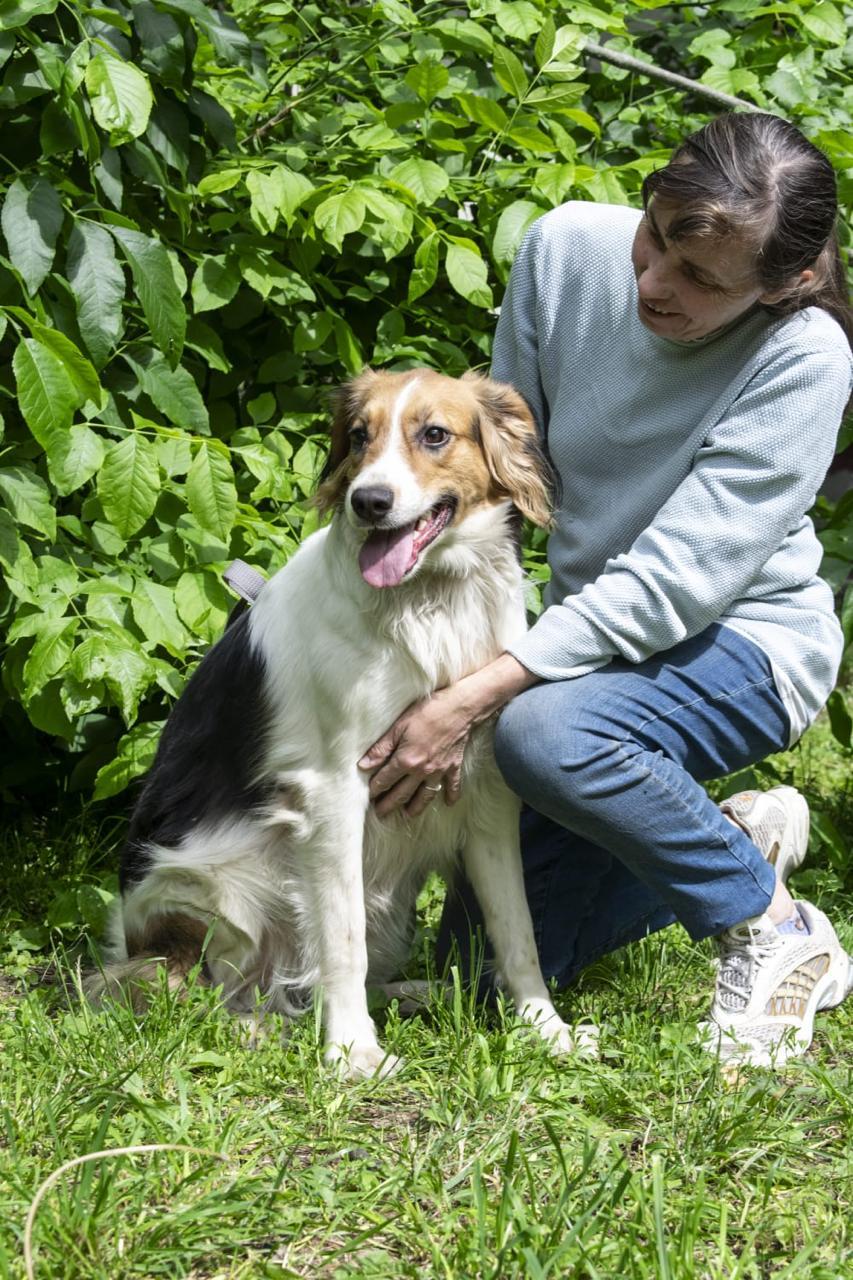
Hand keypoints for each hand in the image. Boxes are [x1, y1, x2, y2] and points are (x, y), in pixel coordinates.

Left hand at [358, 654, 537, 818]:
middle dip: (389, 805)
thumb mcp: (399, 726)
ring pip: (425, 796)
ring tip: (407, 816)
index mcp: (406, 761)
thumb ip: (381, 748)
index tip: (368, 795)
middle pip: (402, 794)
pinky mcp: (453, 767)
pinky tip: (447, 803)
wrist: (460, 708)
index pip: (385, 780)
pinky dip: (450, 795)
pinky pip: (452, 786)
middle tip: (380, 814)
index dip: (374, 789)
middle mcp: (422, 771)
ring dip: (415, 808)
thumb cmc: (428, 712)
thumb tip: (364, 765)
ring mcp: (439, 772)